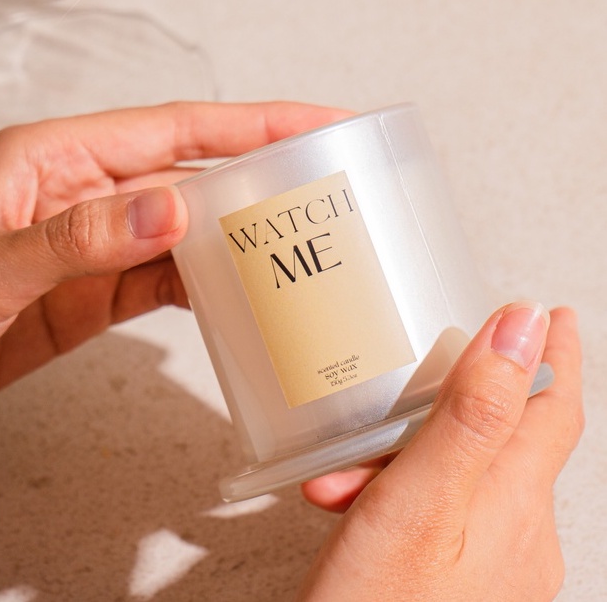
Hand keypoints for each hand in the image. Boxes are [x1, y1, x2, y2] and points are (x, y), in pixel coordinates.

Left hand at [0, 101, 348, 423]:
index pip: (176, 128)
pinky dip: (203, 285)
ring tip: (292, 247)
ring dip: (236, 240)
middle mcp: (85, 194)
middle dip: (260, 178)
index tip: (312, 123)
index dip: (251, 124)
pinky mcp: (97, 293)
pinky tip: (233, 295)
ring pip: (186, 232)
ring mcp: (96, 246)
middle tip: (323, 187)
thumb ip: (78, 238)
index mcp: (58, 159)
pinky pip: (165, 280)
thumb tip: (171, 210)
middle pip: (192, 176)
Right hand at [299, 304, 582, 600]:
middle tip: (398, 390)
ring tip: (337, 483)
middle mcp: (517, 536)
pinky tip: (358, 510)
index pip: (551, 407)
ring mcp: (492, 566)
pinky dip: (399, 496)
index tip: (550, 315)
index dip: (552, 355)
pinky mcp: (458, 583)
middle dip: (441, 411)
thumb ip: (472, 414)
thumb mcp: (419, 502)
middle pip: (495, 440)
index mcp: (513, 504)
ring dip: (399, 460)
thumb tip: (518, 326)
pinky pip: (442, 514)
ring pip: (458, 478)